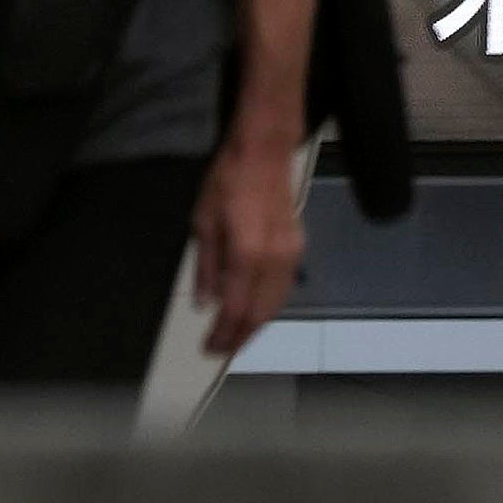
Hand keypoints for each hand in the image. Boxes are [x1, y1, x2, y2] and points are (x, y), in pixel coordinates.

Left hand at [189, 134, 303, 357]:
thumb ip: (206, 266)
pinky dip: (269, 306)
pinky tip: (254, 310)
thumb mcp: (204, 222)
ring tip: (235, 337)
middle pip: (261, 313)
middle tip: (220, 350)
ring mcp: (291, 254)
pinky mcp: (298, 247)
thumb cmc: (228, 182)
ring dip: (256, 325)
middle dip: (240, 337)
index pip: (236, 309)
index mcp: (248, 254)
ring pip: (276, 303)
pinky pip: (284, 288)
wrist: (265, 152)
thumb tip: (205, 303)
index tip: (208, 349)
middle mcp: (275, 260)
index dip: (222, 334)